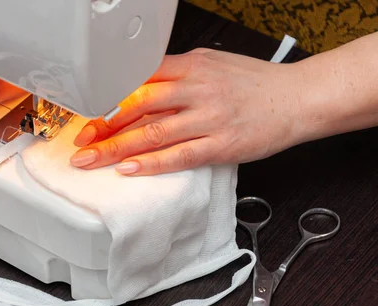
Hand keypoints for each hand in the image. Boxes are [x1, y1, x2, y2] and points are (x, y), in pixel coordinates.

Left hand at [70, 49, 303, 175]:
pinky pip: (179, 156)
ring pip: (152, 133)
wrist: (297, 98)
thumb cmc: (253, 83)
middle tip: (80, 141)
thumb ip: (176, 73)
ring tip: (91, 160)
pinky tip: (128, 169)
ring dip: (116, 148)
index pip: (138, 79)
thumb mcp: (211, 64)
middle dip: (103, 125)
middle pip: (138, 106)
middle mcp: (196, 89)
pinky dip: (150, 163)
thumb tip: (138, 87)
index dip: (107, 97)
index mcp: (190, 65)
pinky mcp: (221, 144)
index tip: (85, 112)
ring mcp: (209, 118)